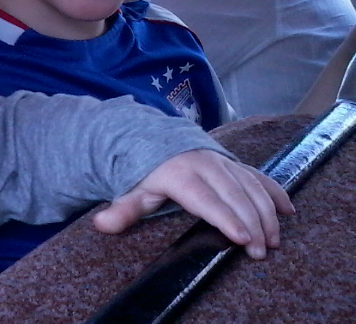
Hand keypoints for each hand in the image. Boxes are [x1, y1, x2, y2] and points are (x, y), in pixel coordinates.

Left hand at [91, 149, 294, 259]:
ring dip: (266, 212)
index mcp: (179, 173)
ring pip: (250, 186)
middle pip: (234, 194)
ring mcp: (222, 161)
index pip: (205, 199)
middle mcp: (205, 164)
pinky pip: (258, 175)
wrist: (153, 137)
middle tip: (261, 251)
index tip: (241, 238)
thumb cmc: (145, 170)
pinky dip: (274, 191)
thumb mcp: (132, 189)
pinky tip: (288, 210)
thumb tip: (101, 224)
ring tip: (274, 240)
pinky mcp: (233, 162)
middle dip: (252, 222)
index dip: (225, 217)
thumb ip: (123, 210)